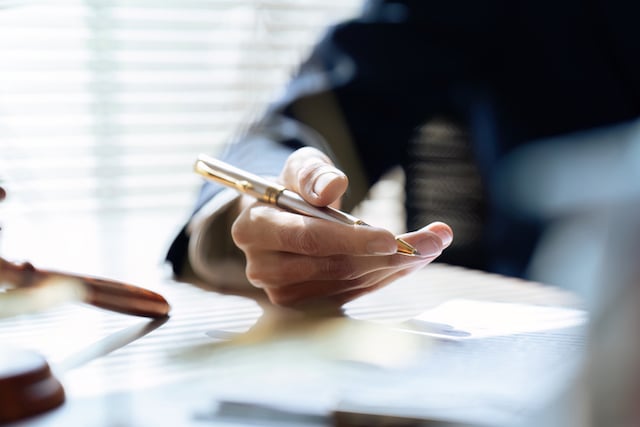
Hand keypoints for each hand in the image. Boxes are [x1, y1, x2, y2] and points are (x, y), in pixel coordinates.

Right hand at [231, 147, 452, 306]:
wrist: (279, 221)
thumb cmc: (293, 189)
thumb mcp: (300, 167)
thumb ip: (312, 172)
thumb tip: (330, 187)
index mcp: (253, 229)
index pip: (308, 238)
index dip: (351, 239)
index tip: (392, 237)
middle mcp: (262, 267)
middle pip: (334, 266)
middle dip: (389, 254)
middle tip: (435, 240)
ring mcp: (282, 293)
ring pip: (348, 283)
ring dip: (395, 266)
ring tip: (431, 244)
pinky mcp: (303, 306)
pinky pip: (352, 293)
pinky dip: (386, 276)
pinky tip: (411, 259)